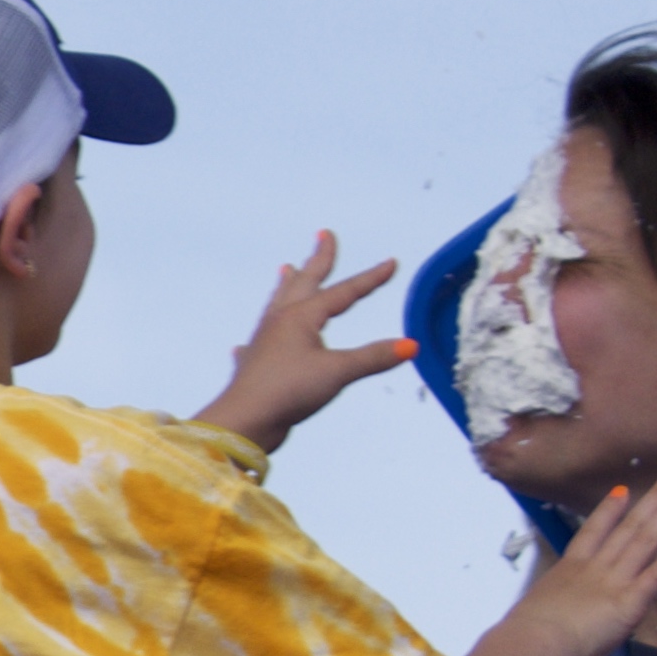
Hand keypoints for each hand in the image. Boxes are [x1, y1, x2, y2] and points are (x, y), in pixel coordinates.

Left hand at [192, 233, 409, 455]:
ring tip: (287, 269)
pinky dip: (259, 337)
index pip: (343, 292)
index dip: (370, 279)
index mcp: (301, 317)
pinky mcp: (254, 366)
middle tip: (324, 235)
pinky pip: (257, 343)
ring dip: (287, 286)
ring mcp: (264, 341)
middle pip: (303, 282)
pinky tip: (245, 344)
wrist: (245, 420)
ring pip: (278, 305)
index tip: (391, 263)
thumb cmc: (289, 391)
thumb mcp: (337, 373)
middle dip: (318, 259)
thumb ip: (372, 358)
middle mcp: (280, 321)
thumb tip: (411, 345)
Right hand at [509, 469, 656, 655]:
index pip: (592, 534)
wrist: (533, 645)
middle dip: (654, 497)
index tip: (623, 490)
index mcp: (568, 571)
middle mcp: (594, 568)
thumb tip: (554, 622)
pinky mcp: (630, 600)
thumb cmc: (527, 641)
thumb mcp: (537, 617)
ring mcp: (614, 580)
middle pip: (629, 527)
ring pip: (647, 539)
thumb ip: (554, 613)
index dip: (609, 510)